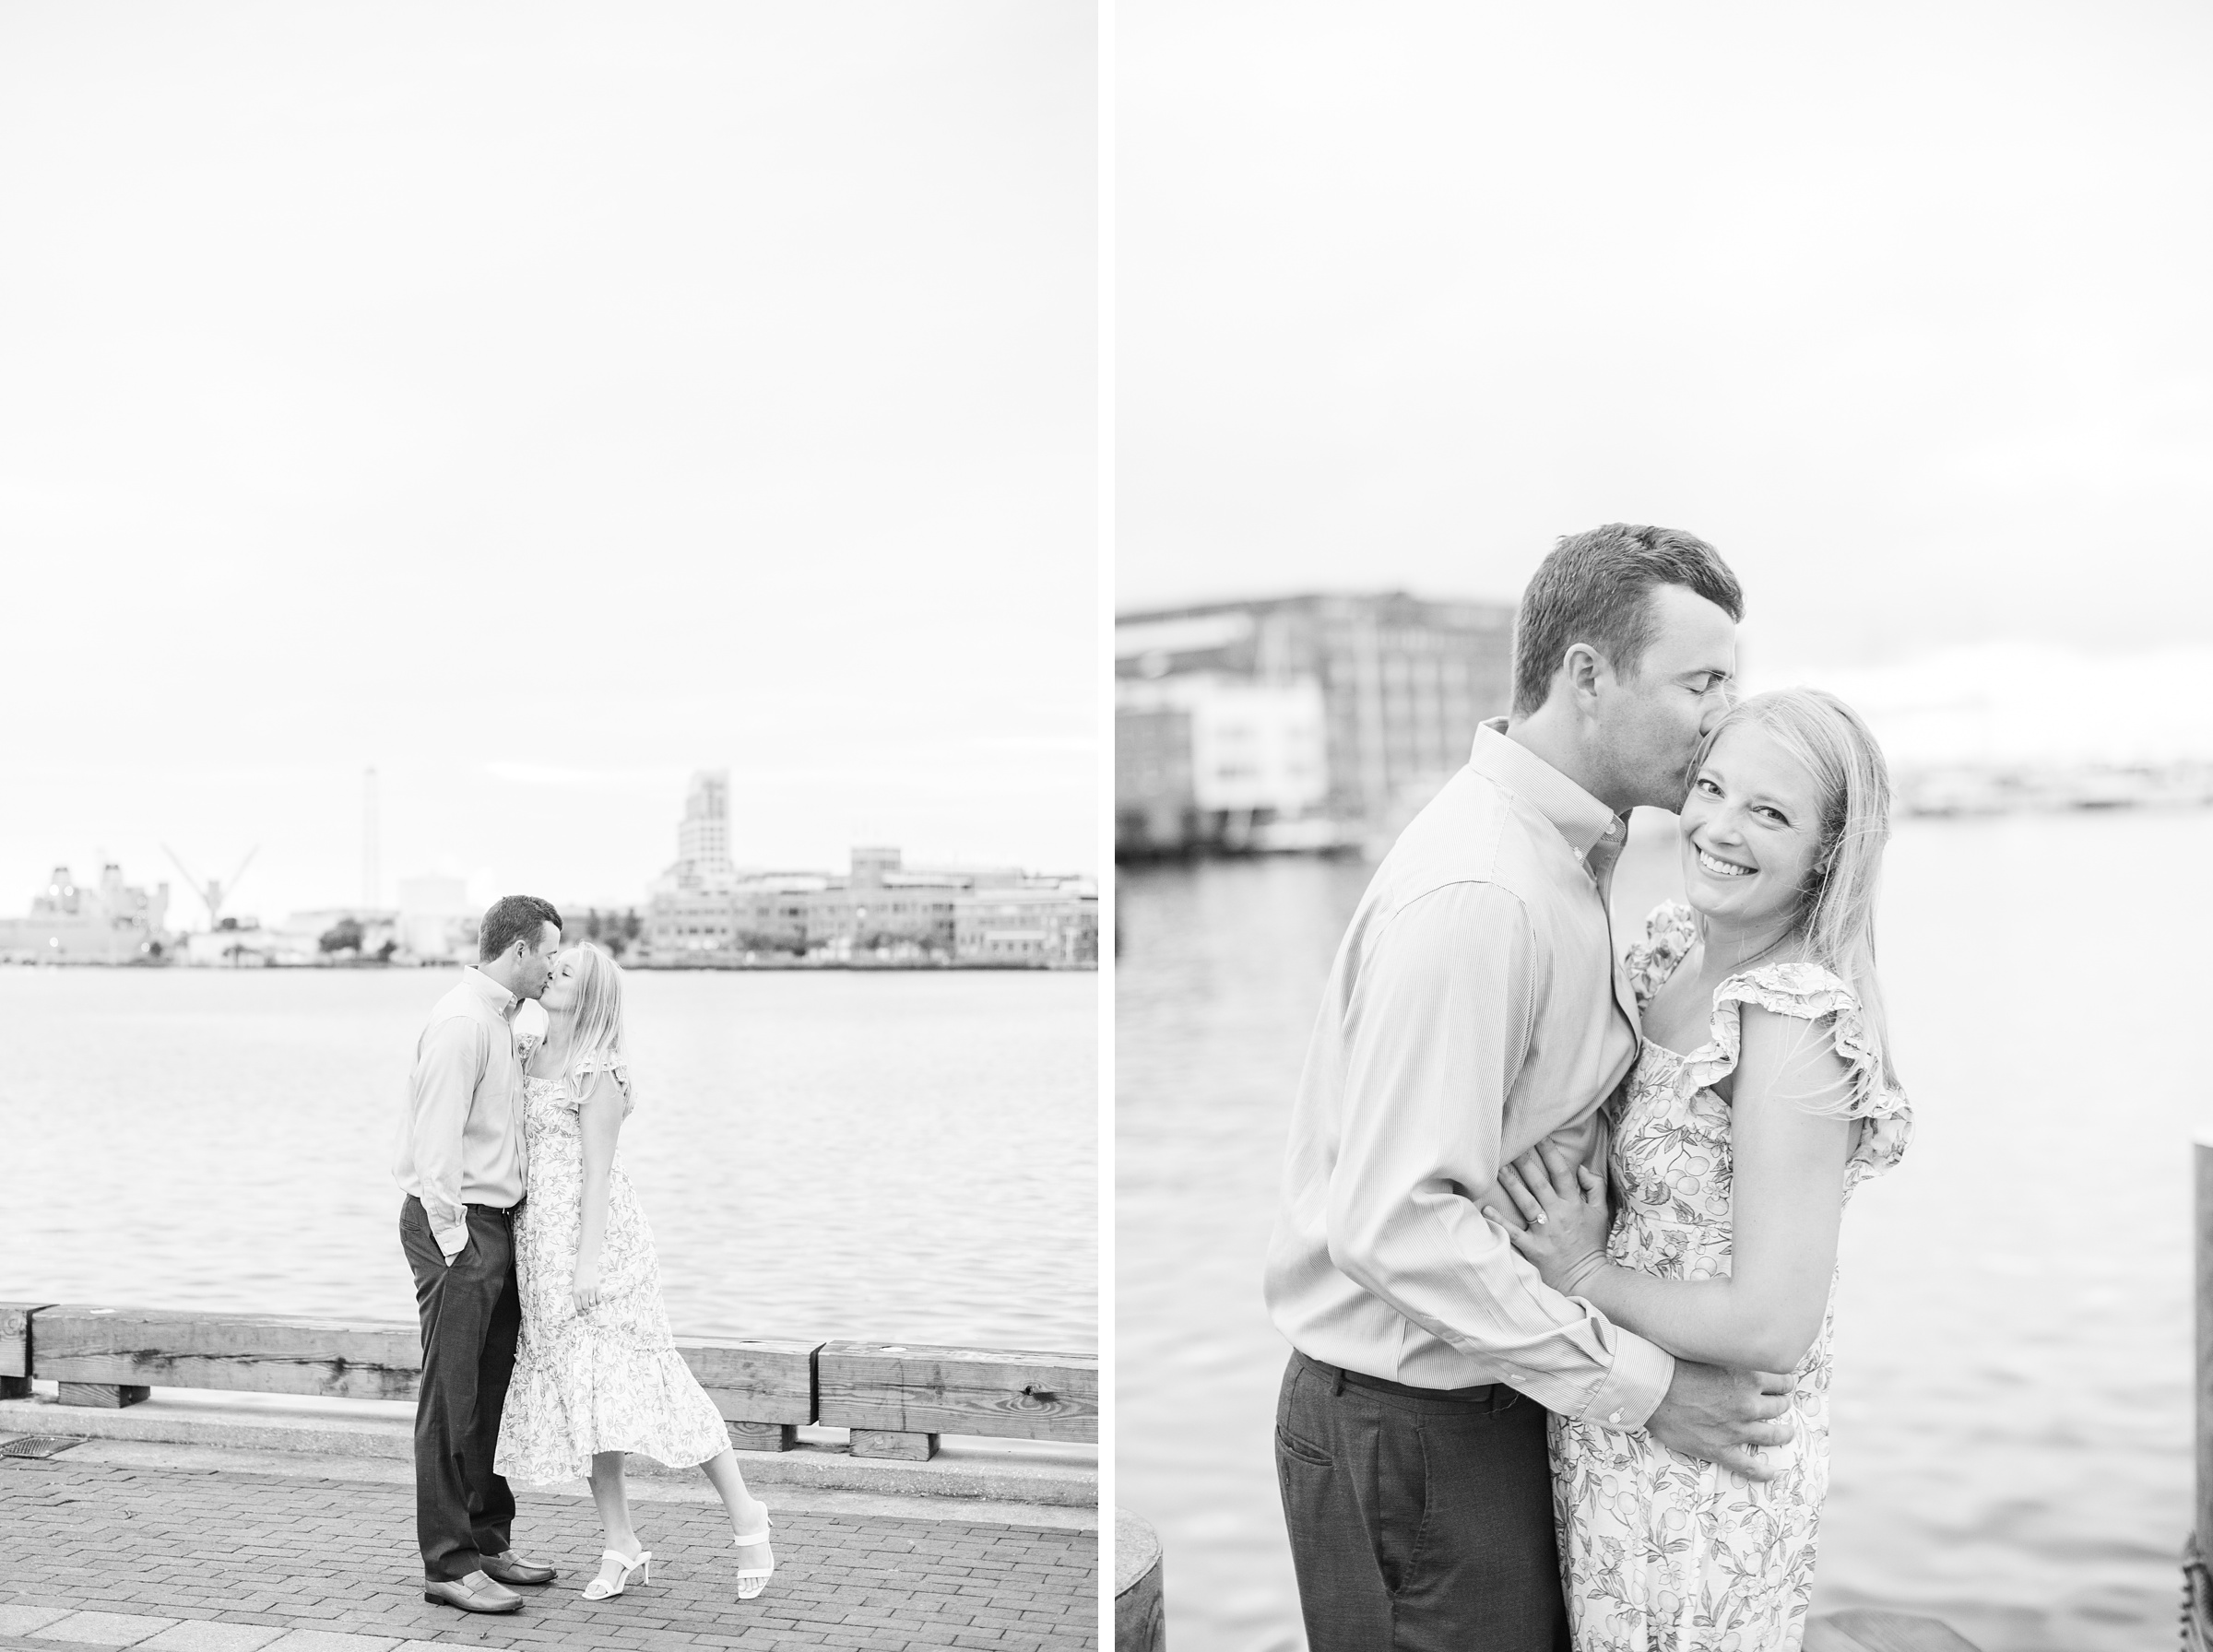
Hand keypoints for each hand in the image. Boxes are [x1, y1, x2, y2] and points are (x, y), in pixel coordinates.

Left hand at [572, 1258, 603, 1314]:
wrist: (586, 1265)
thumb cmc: (579, 1276)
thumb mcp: (574, 1286)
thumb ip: (577, 1296)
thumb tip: (581, 1307)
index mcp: (576, 1292)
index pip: (578, 1306)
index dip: (580, 1312)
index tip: (582, 1314)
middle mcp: (583, 1291)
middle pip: (586, 1306)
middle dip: (586, 1309)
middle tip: (587, 1308)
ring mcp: (591, 1289)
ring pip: (593, 1304)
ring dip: (592, 1305)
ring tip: (591, 1302)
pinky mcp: (598, 1287)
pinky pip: (599, 1299)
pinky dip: (598, 1302)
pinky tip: (596, 1300)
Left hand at [1483, 1141, 1611, 1294]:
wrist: (1589, 1279)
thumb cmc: (1591, 1244)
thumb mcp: (1601, 1213)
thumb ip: (1594, 1187)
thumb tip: (1581, 1167)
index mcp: (1573, 1204)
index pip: (1561, 1173)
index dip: (1550, 1153)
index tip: (1539, 1135)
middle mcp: (1558, 1214)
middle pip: (1539, 1183)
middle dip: (1526, 1162)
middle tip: (1511, 1144)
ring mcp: (1545, 1232)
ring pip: (1526, 1202)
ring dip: (1512, 1183)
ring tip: (1498, 1167)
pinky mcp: (1534, 1249)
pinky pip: (1514, 1232)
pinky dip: (1500, 1221)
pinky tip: (1486, 1209)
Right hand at [1647, 1359, 1797, 1481]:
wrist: (1651, 1389)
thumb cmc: (1675, 1365)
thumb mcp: (1712, 1353)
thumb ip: (1732, 1357)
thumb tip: (1742, 1349)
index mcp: (1748, 1377)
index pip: (1781, 1380)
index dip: (1784, 1382)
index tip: (1785, 1383)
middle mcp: (1748, 1404)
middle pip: (1779, 1406)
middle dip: (1783, 1403)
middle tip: (1782, 1403)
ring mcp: (1736, 1429)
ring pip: (1772, 1435)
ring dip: (1783, 1433)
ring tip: (1787, 1433)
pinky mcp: (1721, 1449)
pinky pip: (1748, 1465)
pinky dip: (1762, 1471)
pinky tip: (1771, 1473)